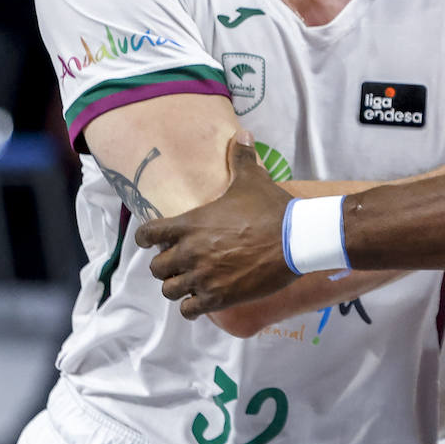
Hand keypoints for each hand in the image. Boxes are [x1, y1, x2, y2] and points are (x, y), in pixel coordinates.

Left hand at [135, 136, 295, 318]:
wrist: (296, 239)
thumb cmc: (271, 208)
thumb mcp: (252, 179)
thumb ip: (241, 157)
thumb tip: (242, 134)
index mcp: (190, 224)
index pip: (148, 235)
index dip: (148, 239)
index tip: (154, 241)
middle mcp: (190, 252)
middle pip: (157, 269)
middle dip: (166, 266)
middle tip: (180, 263)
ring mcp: (202, 277)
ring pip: (170, 291)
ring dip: (178, 287)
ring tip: (192, 283)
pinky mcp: (218, 298)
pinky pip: (189, 310)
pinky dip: (193, 306)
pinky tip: (203, 300)